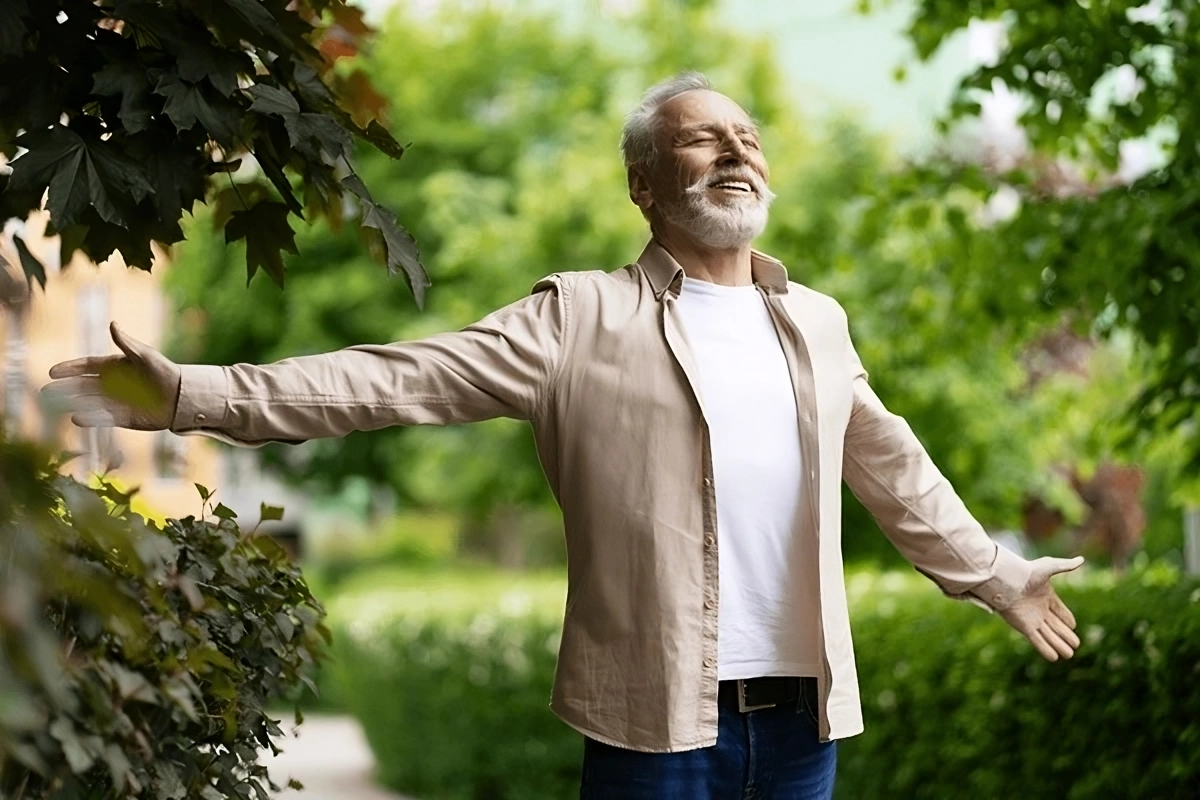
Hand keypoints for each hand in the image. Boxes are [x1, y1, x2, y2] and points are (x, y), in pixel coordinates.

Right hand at [43, 322, 180, 429]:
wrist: (181, 396)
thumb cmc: (164, 371)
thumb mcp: (145, 355)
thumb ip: (127, 343)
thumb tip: (113, 324)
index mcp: (115, 366)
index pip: (87, 366)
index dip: (70, 369)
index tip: (52, 372)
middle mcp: (111, 384)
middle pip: (83, 385)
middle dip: (64, 388)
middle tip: (46, 391)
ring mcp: (115, 400)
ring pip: (89, 401)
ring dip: (73, 403)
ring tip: (57, 405)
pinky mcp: (123, 417)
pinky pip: (102, 417)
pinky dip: (90, 418)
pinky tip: (76, 418)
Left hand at [995, 556, 1083, 661]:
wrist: (1006, 580)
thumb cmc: (1025, 572)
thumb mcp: (1048, 567)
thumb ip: (1065, 566)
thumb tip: (1082, 560)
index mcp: (1045, 595)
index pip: (1059, 610)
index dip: (1066, 618)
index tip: (1073, 626)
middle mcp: (1039, 609)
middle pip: (1055, 625)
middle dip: (1065, 635)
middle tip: (1076, 644)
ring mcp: (1032, 618)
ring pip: (1049, 635)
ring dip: (1059, 644)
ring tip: (1070, 655)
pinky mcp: (1024, 626)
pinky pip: (1037, 640)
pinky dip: (1045, 649)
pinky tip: (1054, 658)